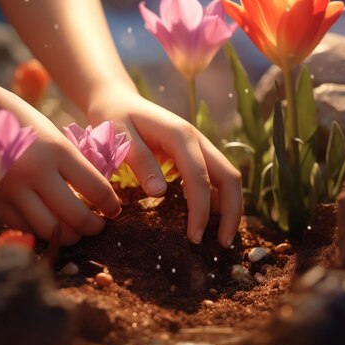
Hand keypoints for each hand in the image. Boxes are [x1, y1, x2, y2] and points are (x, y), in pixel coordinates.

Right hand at [0, 104, 121, 245]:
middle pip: (76, 216)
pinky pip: (24, 227)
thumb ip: (71, 166)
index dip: (110, 205)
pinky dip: (40, 231)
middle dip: (93, 227)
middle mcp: (35, 172)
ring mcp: (12, 189)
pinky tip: (49, 225)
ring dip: (69, 236)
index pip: (96, 188)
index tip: (114, 209)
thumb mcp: (52, 136)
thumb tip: (93, 199)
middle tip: (98, 226)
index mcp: (56, 150)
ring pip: (50, 230)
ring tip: (76, 232)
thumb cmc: (18, 121)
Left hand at [86, 86, 242, 247]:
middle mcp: (197, 140)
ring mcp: (198, 146)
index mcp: (180, 135)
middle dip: (230, 213)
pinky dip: (217, 199)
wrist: (115, 99)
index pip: (200, 178)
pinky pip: (214, 177)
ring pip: (227, 178)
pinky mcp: (193, 154)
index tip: (193, 237)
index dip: (201, 210)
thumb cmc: (114, 118)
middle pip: (229, 177)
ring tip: (219, 238)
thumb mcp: (119, 136)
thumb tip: (160, 192)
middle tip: (220, 245)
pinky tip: (208, 220)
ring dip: (228, 207)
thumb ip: (139, 160)